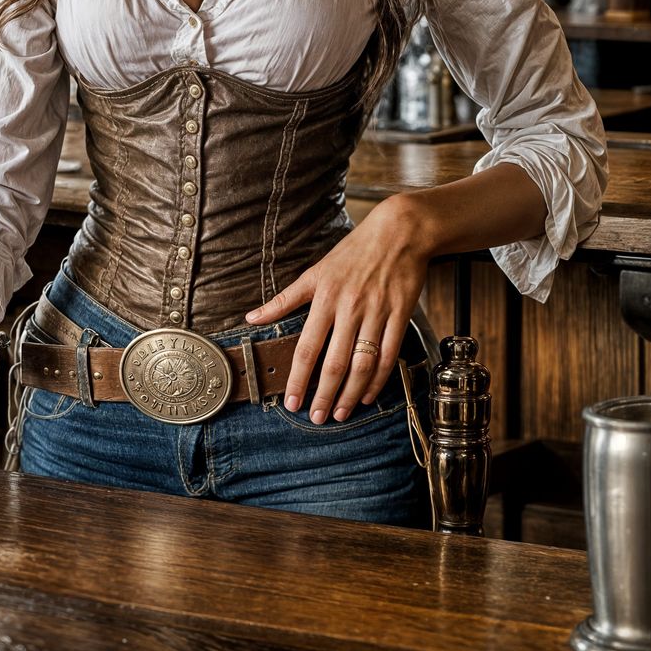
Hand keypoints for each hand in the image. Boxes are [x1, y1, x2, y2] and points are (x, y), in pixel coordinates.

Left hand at [245, 193, 428, 424]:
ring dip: (351, 395)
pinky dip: (378, 380)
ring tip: (341, 413)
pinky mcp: (400, 315)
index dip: (297, 380)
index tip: (291, 403)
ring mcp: (376, 313)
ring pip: (362, 364)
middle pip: (334, 363)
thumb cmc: (353, 252)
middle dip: (324, 396)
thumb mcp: (314, 272)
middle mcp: (349, 308)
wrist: (398, 232)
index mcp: (325, 298)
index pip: (306, 348)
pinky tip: (368, 395)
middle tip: (316, 418)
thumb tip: (251, 317)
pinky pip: (388, 355)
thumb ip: (284, 299)